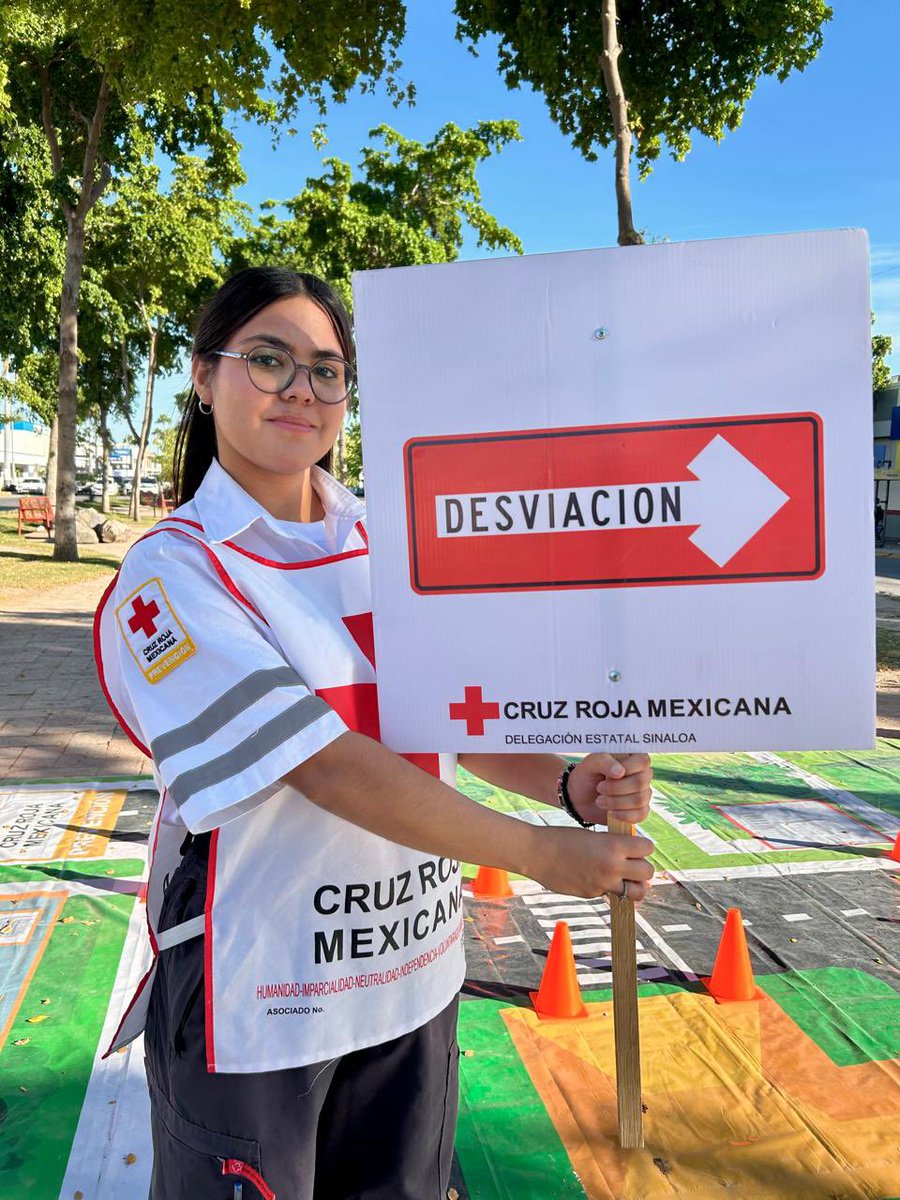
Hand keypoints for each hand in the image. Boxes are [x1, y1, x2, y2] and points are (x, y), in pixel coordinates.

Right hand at [526, 825, 653, 900]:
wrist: (536, 853)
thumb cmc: (563, 839)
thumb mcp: (594, 836)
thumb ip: (614, 846)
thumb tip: (632, 855)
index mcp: (614, 845)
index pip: (647, 848)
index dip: (643, 847)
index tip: (636, 847)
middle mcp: (612, 866)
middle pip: (648, 872)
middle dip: (642, 868)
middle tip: (632, 864)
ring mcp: (603, 884)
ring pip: (637, 892)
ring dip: (634, 885)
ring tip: (624, 878)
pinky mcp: (593, 894)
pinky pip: (612, 895)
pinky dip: (609, 889)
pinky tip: (595, 877)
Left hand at [565, 753, 651, 827]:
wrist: (580, 798)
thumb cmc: (587, 776)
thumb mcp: (590, 764)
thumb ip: (603, 762)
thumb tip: (620, 772)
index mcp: (633, 757)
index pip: (643, 761)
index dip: (628, 769)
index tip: (609, 775)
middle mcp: (642, 774)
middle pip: (642, 782)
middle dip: (617, 788)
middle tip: (599, 788)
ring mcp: (643, 792)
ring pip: (640, 799)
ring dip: (616, 802)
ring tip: (599, 800)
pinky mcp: (641, 810)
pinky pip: (641, 814)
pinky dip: (622, 815)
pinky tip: (610, 812)